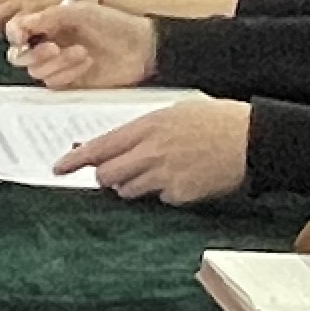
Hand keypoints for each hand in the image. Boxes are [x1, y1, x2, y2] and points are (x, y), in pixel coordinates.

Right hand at [7, 2, 161, 89]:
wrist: (140, 47)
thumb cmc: (114, 23)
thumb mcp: (81, 11)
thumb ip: (50, 16)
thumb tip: (23, 22)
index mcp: (47, 21)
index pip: (17, 29)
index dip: (15, 32)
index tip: (21, 33)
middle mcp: (47, 42)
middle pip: (19, 55)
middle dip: (33, 53)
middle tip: (52, 47)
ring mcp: (56, 63)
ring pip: (36, 70)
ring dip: (57, 63)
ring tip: (81, 51)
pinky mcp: (67, 80)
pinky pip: (53, 82)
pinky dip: (68, 72)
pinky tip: (87, 62)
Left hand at [51, 98, 253, 202]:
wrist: (252, 138)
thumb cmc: (216, 119)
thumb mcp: (175, 112)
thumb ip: (144, 129)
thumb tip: (120, 144)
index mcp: (147, 126)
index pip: (101, 147)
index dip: (76, 160)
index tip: (57, 168)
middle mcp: (151, 152)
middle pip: (108, 175)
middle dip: (105, 177)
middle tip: (113, 174)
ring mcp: (165, 175)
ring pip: (129, 190)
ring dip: (133, 185)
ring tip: (157, 170)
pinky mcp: (180, 194)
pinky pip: (160, 198)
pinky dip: (164, 192)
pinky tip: (184, 177)